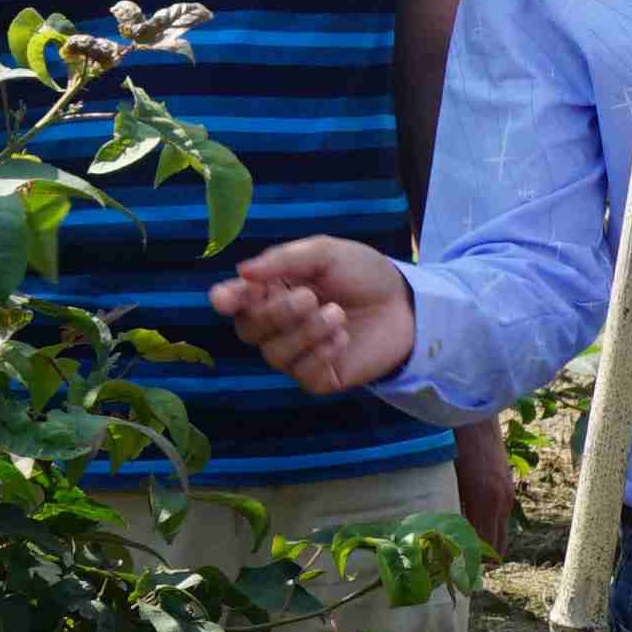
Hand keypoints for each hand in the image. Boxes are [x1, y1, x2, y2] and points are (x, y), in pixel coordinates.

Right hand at [210, 235, 416, 394]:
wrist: (405, 304)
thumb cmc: (362, 274)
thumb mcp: (326, 253)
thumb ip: (285, 260)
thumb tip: (242, 271)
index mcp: (272, 290)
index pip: (236, 300)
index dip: (227, 300)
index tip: (225, 299)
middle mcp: (277, 325)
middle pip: (250, 331)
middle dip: (277, 314)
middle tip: (310, 297)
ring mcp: (296, 355)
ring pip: (275, 356)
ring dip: (305, 333)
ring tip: (338, 315)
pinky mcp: (319, 378)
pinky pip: (303, 376)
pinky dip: (321, 355)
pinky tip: (343, 339)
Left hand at [451, 414, 517, 552]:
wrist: (474, 412)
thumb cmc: (452, 440)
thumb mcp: (446, 475)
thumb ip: (446, 504)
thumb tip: (438, 533)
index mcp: (485, 500)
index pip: (485, 548)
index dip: (470, 564)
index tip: (453, 571)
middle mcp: (501, 500)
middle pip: (498, 548)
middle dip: (480, 560)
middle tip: (456, 564)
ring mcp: (507, 493)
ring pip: (501, 533)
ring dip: (484, 543)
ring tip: (460, 547)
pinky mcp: (506, 485)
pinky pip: (500, 517)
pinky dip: (488, 526)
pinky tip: (468, 522)